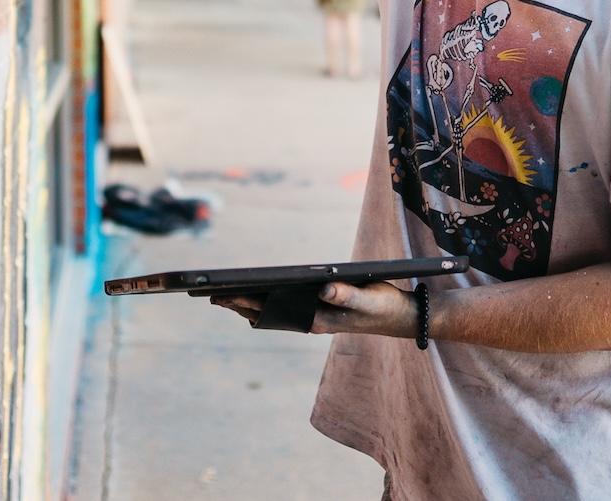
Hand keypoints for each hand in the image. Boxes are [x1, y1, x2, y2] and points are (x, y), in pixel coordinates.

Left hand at [208, 282, 417, 339]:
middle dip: (239, 304)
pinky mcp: (318, 314)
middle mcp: (312, 321)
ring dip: (249, 306)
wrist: (400, 317)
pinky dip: (266, 305)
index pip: (274, 310)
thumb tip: (324, 290)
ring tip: (223, 298)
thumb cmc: (384, 305)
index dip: (248, 302)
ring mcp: (314, 319)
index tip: (224, 296)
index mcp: (318, 318)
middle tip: (210, 297)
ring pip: (274, 314)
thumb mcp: (370, 298)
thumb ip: (348, 294)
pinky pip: (285, 312)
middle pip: (269, 313)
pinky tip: (255, 301)